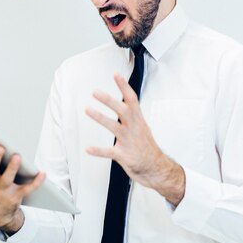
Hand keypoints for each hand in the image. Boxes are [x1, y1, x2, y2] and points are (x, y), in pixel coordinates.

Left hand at [85, 73, 184, 204]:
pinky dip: (98, 151)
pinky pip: (109, 152)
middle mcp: (134, 128)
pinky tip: (88, 148)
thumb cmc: (147, 147)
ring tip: (87, 109)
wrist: (156, 167)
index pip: (132, 99)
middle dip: (109, 100)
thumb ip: (132, 115)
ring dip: (100, 117)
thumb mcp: (142, 126)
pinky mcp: (124, 155)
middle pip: (122, 110)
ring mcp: (129, 142)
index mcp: (138, 120)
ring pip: (113, 127)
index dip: (124, 87)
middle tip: (95, 92)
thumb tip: (126, 100)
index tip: (116, 75)